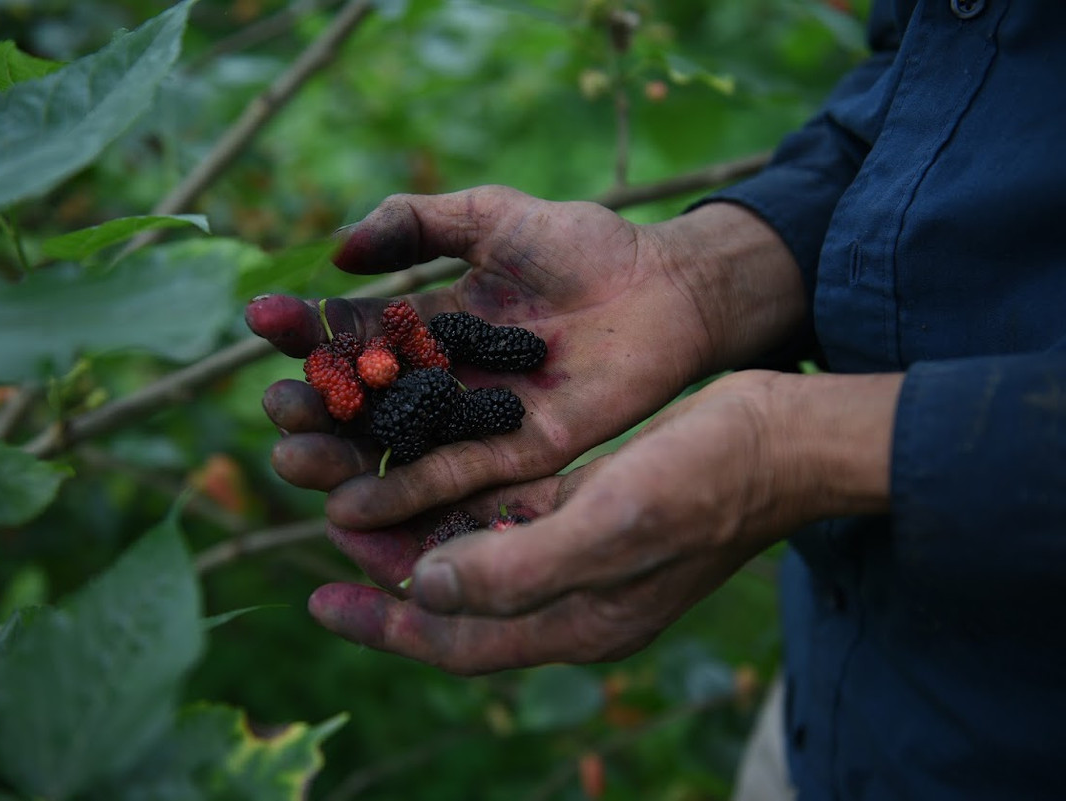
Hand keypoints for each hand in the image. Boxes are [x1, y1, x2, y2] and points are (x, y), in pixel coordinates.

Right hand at [248, 187, 804, 529]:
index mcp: (430, 322)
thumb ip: (415, 222)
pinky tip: (352, 503)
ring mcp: (477, 419)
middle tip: (278, 408)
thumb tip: (335, 249)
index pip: (353, 332)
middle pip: (360, 402)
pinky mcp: (517, 453)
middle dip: (312, 406)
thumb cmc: (585, 246)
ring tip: (293, 458)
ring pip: (392, 448)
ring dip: (338, 460)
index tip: (262, 318)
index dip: (307, 328)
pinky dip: (403, 492)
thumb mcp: (491, 216)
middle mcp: (444, 376)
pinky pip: (454, 476)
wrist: (667, 287)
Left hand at [305, 370, 900, 673]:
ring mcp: (575, 548)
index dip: (386, 624)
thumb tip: (425, 586)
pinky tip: (418, 464)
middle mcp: (566, 592)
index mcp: (573, 621)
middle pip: (453, 594)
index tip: (319, 600)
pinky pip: (501, 508)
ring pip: (470, 546)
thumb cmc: (705, 486)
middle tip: (323, 527)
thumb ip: (516, 569)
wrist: (777, 442)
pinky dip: (457, 493)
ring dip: (413, 525)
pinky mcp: (583, 503)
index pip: (457, 640)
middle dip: (386, 569)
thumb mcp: (612, 529)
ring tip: (350, 494)